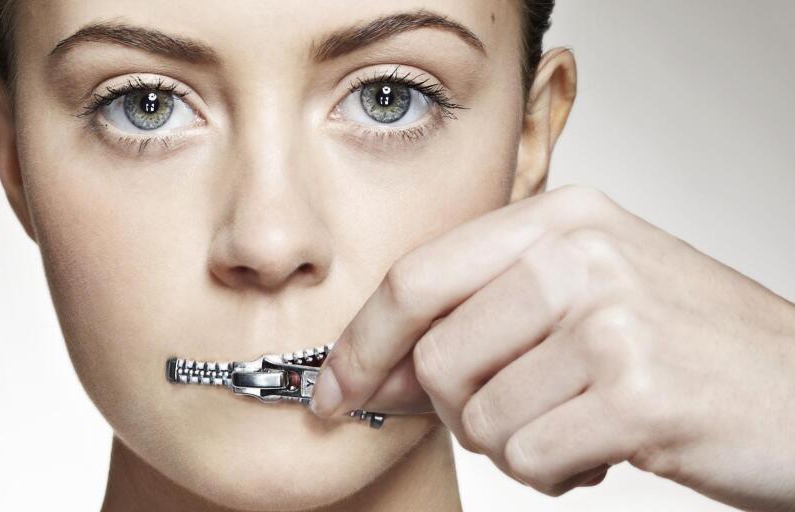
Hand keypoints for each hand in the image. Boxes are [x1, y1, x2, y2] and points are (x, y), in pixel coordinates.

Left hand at [309, 185, 794, 511]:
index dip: (361, 342)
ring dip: (514, 443)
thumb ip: (482, 316)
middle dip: (456, 408)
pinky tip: (599, 450)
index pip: (416, 276)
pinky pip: (529, 457)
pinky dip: (551, 472)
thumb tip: (379, 369)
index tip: (334, 390)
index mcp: (561, 217)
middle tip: (513, 413)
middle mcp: (581, 253)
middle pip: (437, 356)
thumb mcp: (584, 297)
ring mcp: (613, 317)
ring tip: (573, 425)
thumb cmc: (686, 346)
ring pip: (479, 415)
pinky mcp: (639, 390)